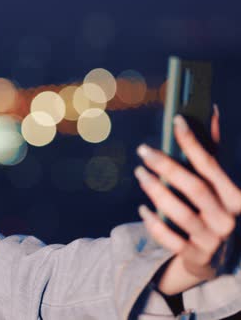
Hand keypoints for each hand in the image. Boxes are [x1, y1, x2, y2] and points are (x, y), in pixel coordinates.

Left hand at [135, 108, 240, 294]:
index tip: (176, 120)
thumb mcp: (217, 184)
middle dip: (167, 166)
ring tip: (139, 173)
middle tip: (144, 150)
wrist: (215, 259)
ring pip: (179, 212)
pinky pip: (169, 238)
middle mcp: (228, 218)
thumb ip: (213, 152)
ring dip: (155, 191)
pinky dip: (153, 223)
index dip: (193, 142)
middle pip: (194, 188)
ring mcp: (212, 239)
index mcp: (236, 197)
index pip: (211, 165)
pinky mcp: (195, 255)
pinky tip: (142, 209)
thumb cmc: (213, 210)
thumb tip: (212, 111)